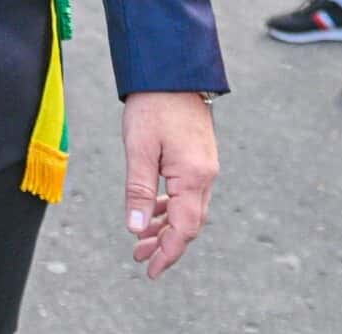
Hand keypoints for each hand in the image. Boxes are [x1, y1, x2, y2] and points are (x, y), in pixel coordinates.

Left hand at [121, 91, 216, 278]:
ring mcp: (205, 167)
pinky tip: (154, 210)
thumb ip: (139, 190)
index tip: (150, 271)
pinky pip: (188, 193)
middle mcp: (205, 176)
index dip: (167, 253)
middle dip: (165, 244)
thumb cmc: (153, 105)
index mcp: (193, 177)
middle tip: (139, 258)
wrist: (174, 70)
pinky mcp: (199, 158)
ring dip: (166, 226)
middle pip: (189, 224)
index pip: (184, 229)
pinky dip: (171, 207)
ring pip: (189, 210)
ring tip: (141, 239)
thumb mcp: (139, 148)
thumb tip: (136, 228)